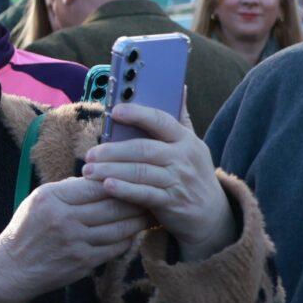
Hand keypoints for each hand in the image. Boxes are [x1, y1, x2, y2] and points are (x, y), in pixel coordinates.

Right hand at [0, 177, 148, 302]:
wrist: (12, 269)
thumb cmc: (27, 228)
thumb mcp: (40, 199)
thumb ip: (70, 188)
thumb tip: (104, 177)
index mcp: (53, 198)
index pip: (97, 183)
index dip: (120, 179)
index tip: (135, 175)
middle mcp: (64, 219)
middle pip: (113, 205)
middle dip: (137, 200)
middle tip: (153, 193)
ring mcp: (75, 243)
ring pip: (119, 227)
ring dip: (138, 220)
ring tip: (149, 212)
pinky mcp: (83, 262)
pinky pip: (115, 247)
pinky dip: (127, 238)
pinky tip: (133, 232)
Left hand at [80, 103, 238, 260]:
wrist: (213, 215)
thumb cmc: (194, 174)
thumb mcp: (194, 145)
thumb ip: (182, 119)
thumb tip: (181, 88)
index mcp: (185, 140)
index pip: (161, 121)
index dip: (138, 114)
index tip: (115, 111)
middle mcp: (182, 158)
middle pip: (143, 149)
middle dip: (113, 151)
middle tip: (90, 154)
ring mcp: (177, 181)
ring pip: (139, 172)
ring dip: (111, 170)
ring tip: (89, 171)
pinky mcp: (171, 203)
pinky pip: (144, 194)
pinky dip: (124, 190)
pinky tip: (106, 186)